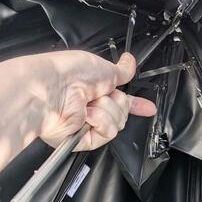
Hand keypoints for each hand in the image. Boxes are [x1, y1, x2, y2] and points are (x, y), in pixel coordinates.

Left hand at [35, 51, 155, 150]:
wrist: (53, 89)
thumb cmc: (70, 72)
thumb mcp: (103, 66)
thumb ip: (121, 70)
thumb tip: (130, 62)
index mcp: (94, 87)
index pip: (120, 98)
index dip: (136, 104)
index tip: (148, 108)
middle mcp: (90, 105)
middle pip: (123, 111)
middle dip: (118, 101)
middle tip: (104, 93)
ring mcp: (86, 123)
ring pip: (118, 122)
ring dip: (108, 110)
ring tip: (91, 104)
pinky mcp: (83, 139)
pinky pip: (107, 133)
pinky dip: (101, 121)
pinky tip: (88, 115)